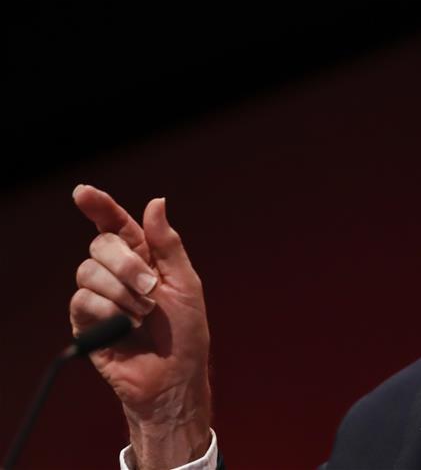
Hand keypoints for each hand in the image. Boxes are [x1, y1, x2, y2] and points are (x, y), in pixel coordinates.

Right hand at [69, 185, 211, 468]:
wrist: (175, 377)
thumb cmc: (186, 333)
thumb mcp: (186, 282)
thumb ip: (167, 243)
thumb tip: (156, 202)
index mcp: (144, 258)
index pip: (116, 224)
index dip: (99, 206)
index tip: (83, 193)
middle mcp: (118, 273)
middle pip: (100, 244)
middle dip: (125, 262)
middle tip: (151, 287)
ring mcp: (100, 297)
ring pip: (88, 271)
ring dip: (122, 291)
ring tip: (144, 314)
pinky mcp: (86, 322)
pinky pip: (84, 301)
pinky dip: (109, 311)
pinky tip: (126, 327)